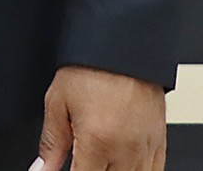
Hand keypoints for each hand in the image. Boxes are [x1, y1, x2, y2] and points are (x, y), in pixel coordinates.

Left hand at [33, 65, 165, 170]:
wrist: (124, 45)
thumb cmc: (92, 67)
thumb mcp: (58, 101)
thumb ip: (51, 142)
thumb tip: (42, 168)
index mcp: (97, 141)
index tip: (62, 169)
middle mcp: (125, 150)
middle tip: (80, 158)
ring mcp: (145, 149)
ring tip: (98, 158)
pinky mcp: (159, 142)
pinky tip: (120, 165)